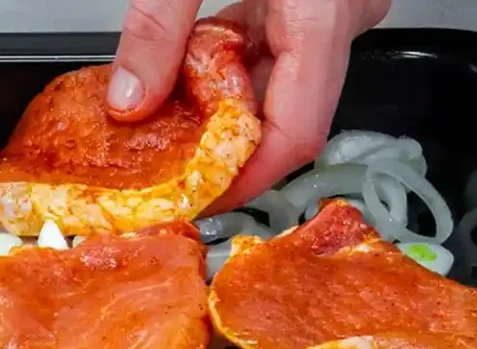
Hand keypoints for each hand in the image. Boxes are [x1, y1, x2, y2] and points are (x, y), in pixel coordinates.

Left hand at [108, 0, 390, 211]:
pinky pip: (281, 45)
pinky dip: (232, 62)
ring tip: (165, 118)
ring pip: (283, 80)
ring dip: (223, 101)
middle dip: (223, 144)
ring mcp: (342, 2)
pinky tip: (190, 63)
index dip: (244, 181)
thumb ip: (158, 24)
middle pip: (287, 111)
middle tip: (164, 163)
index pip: (294, 133)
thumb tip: (129, 96)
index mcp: (327, 8)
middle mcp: (348, 11)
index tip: (196, 201)